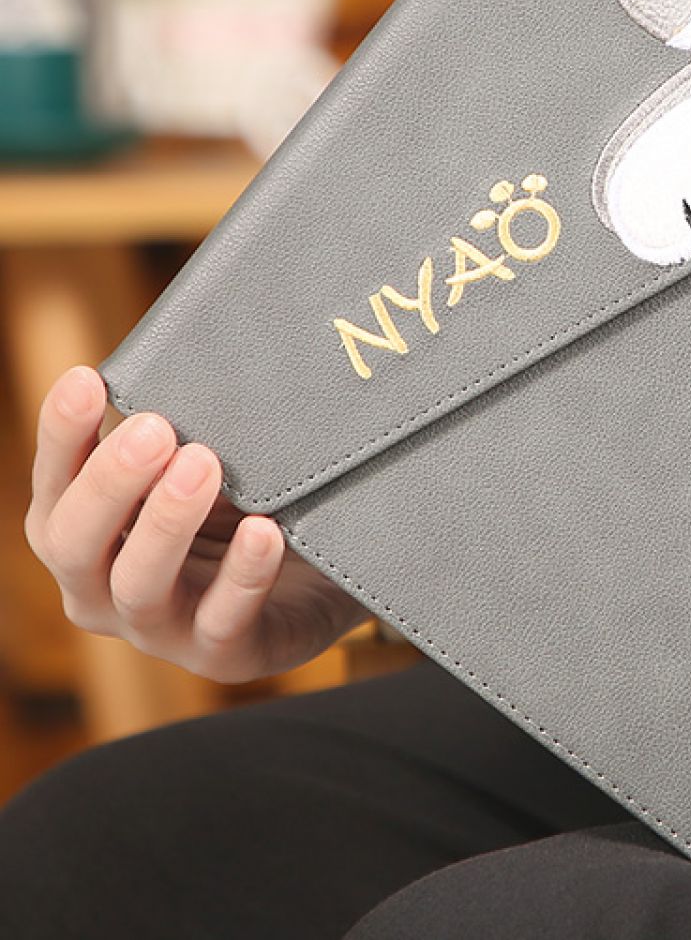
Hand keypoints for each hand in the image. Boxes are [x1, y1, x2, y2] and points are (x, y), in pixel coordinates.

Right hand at [24, 366, 370, 682]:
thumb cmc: (243, 506)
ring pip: (140, 586)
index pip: (54, 486)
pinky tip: (265, 532)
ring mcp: (162, 628)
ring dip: (168, 523)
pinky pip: (225, 621)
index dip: (60, 437)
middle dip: (110, 484)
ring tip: (204, 464)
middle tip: (155, 429)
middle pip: (74, 544)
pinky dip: (242, 576)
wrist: (322, 575)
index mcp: (86, 533)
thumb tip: (184, 349)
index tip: (85, 379)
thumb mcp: (205, 462)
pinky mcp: (225, 655)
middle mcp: (103, 588)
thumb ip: (182, 427)